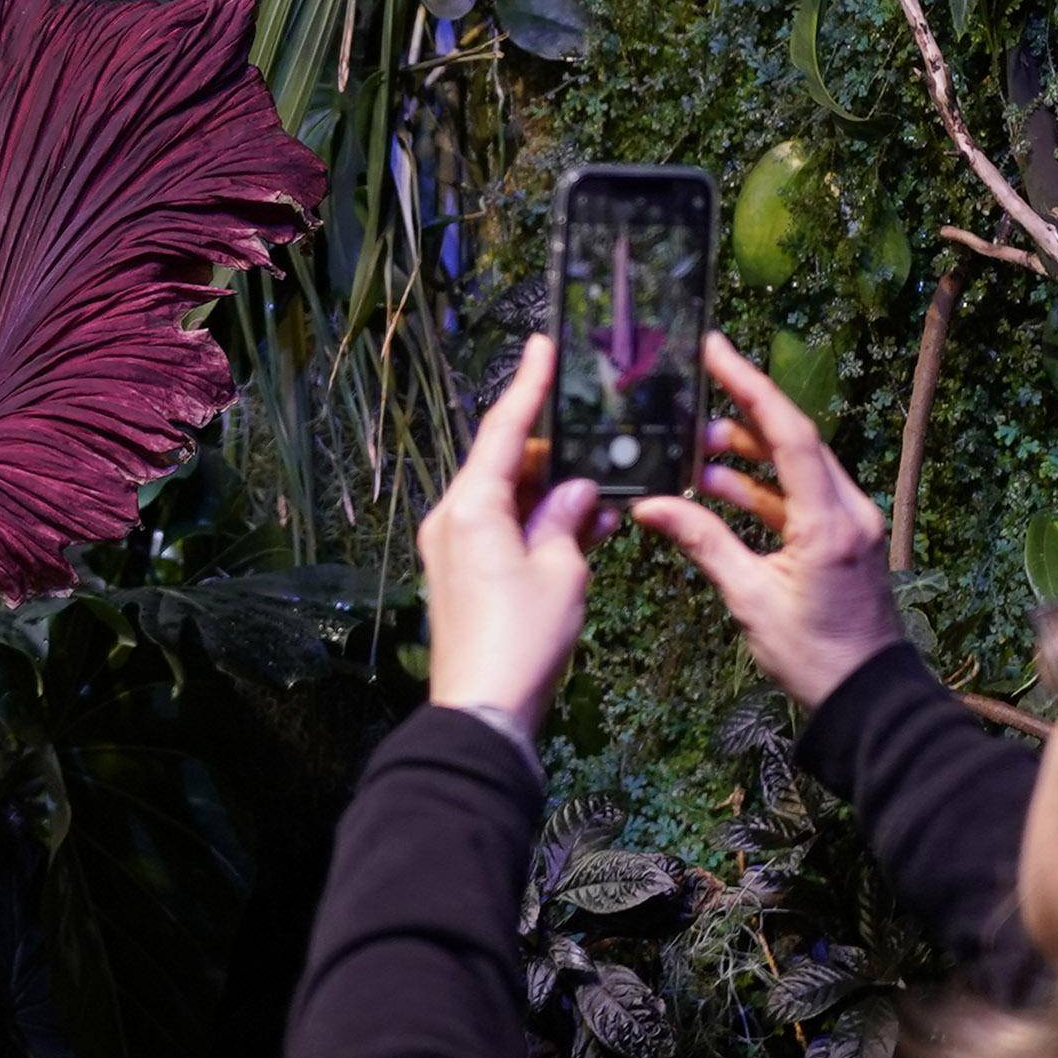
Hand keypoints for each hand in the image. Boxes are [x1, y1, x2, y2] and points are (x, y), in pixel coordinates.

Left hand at [418, 336, 612, 735]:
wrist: (484, 711)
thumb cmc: (522, 639)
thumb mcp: (561, 571)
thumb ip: (569, 519)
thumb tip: (579, 490)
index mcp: (471, 505)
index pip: (505, 429)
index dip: (529, 386)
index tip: (543, 346)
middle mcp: (452, 518)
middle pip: (506, 463)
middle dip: (554, 452)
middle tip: (598, 437)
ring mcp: (453, 547)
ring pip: (508, 498)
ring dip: (553, 494)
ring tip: (605, 491)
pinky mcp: (462, 574)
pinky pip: (503, 530)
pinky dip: (539, 524)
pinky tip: (585, 528)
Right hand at [627, 332, 902, 713]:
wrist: (867, 697)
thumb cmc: (814, 655)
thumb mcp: (750, 599)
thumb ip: (703, 542)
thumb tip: (651, 504)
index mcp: (828, 519)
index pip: (788, 433)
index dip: (749, 385)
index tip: (715, 350)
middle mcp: (847, 510)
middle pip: (794, 440)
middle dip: (741, 412)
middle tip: (693, 388)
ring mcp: (849, 523)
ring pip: (795, 468)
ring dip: (747, 455)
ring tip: (694, 448)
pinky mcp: (842, 539)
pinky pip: (798, 497)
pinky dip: (760, 489)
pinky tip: (717, 488)